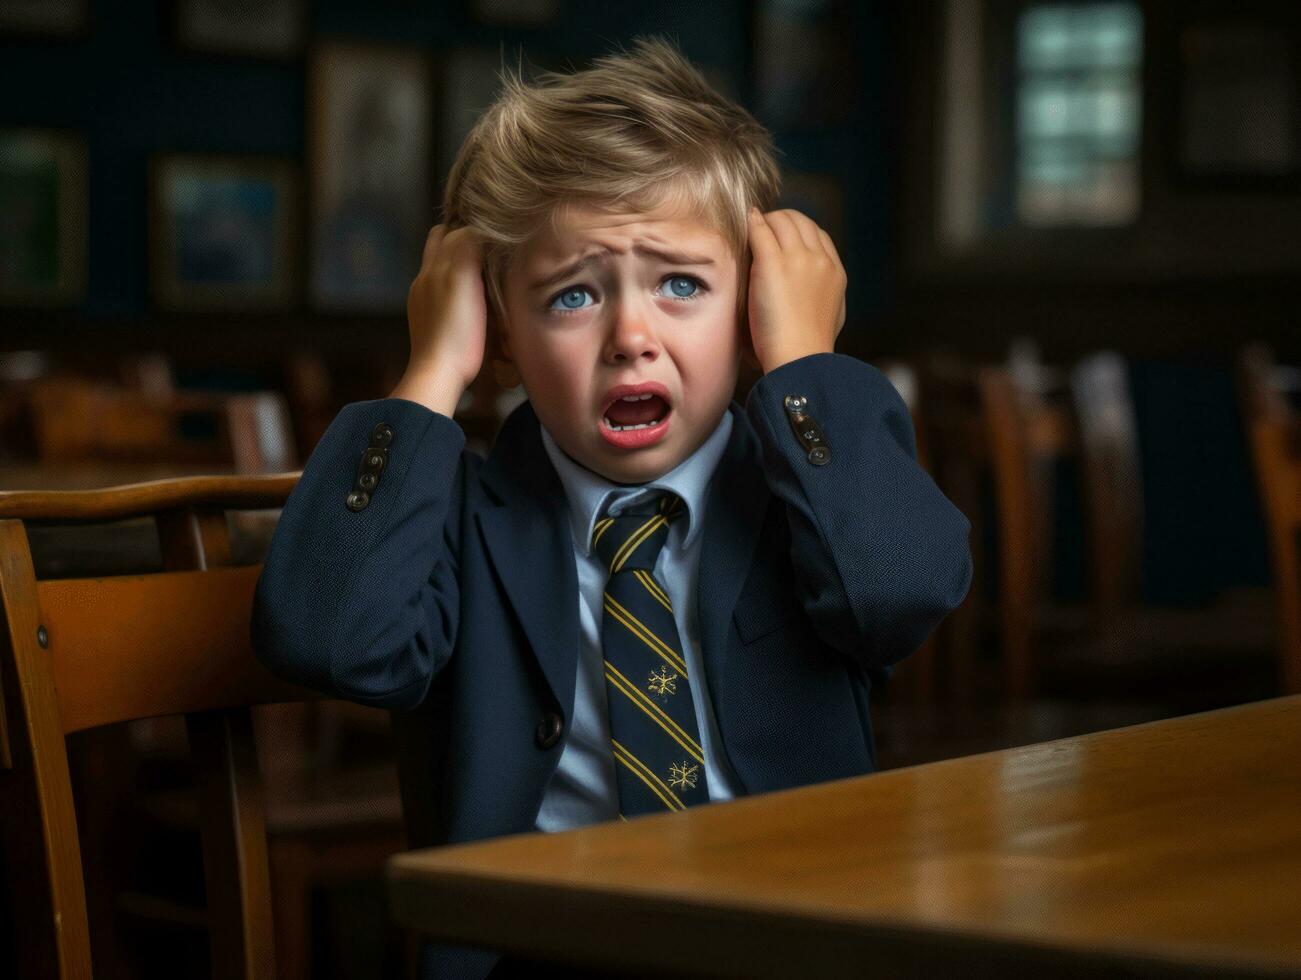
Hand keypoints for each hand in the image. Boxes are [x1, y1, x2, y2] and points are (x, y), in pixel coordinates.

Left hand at [390, 224, 487, 413]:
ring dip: (460, 264)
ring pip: (442, 268)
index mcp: (433, 267)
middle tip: (489, 248)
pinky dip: (456, 285)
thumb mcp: (464, 279)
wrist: (439, 373)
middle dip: (462, 241)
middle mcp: (424, 279)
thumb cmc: (457, 329)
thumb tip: (478, 229)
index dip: (474, 229)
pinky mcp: (429, 321)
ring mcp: (424, 301)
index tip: (496, 233)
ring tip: (483, 270)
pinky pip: (442, 291)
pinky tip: (470, 297)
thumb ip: (467, 247)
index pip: (452, 232)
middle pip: (441, 245)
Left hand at [745, 208, 846, 372]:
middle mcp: (819, 259)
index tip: (783, 235)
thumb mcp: (832, 314)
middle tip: (763, 227)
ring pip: (781, 220)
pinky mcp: (772, 263)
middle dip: (781, 220)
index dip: (798, 230)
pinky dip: (752, 222)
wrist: (800, 358)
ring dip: (765, 220)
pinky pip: (760, 230)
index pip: (818, 234)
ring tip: (751, 226)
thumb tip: (814, 290)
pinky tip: (745, 221)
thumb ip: (824, 293)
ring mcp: (797, 259)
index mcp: (835, 272)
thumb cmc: (809, 347)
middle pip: (800, 221)